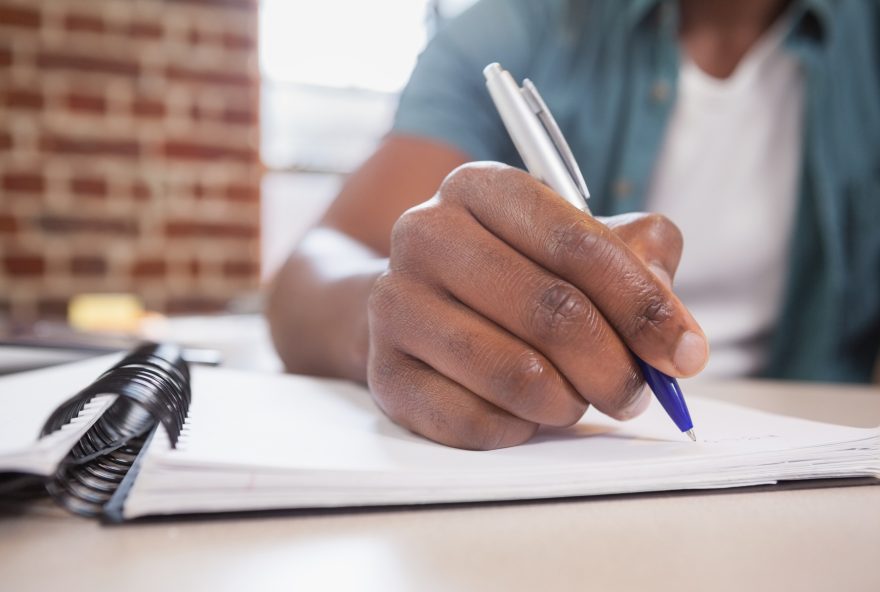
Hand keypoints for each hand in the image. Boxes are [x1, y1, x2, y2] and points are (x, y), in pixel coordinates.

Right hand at [366, 162, 707, 449]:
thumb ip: (638, 261)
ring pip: (516, 374)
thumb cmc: (509, 272)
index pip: (576, 243)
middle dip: (615, 366)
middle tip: (636, 391)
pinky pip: (475, 422)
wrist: (412, 306)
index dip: (642, 305)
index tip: (684, 353)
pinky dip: (519, 428)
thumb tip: (674, 331)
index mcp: (479, 187)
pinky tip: (523, 412)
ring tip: (576, 398)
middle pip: (552, 311)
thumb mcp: (576, 241)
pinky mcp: (382, 373)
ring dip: (569, 401)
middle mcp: (425, 234)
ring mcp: (394, 303)